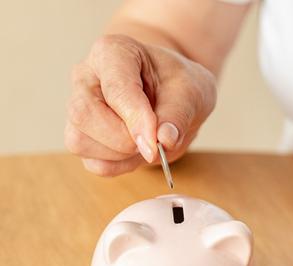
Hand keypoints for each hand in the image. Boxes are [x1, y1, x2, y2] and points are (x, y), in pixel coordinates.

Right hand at [65, 34, 215, 175]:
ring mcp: (78, 107)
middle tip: (156, 143)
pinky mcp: (80, 136)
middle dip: (123, 139)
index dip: (135, 118)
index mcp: (112, 52)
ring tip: (150, 143)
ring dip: (120, 155)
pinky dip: (119, 166)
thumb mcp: (193, 90)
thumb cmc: (179, 84)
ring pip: (79, 141)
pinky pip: (92, 162)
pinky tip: (137, 153)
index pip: (115, 87)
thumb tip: (164, 141)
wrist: (174, 94)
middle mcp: (86, 77)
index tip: (156, 143)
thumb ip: (178, 114)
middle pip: (84, 114)